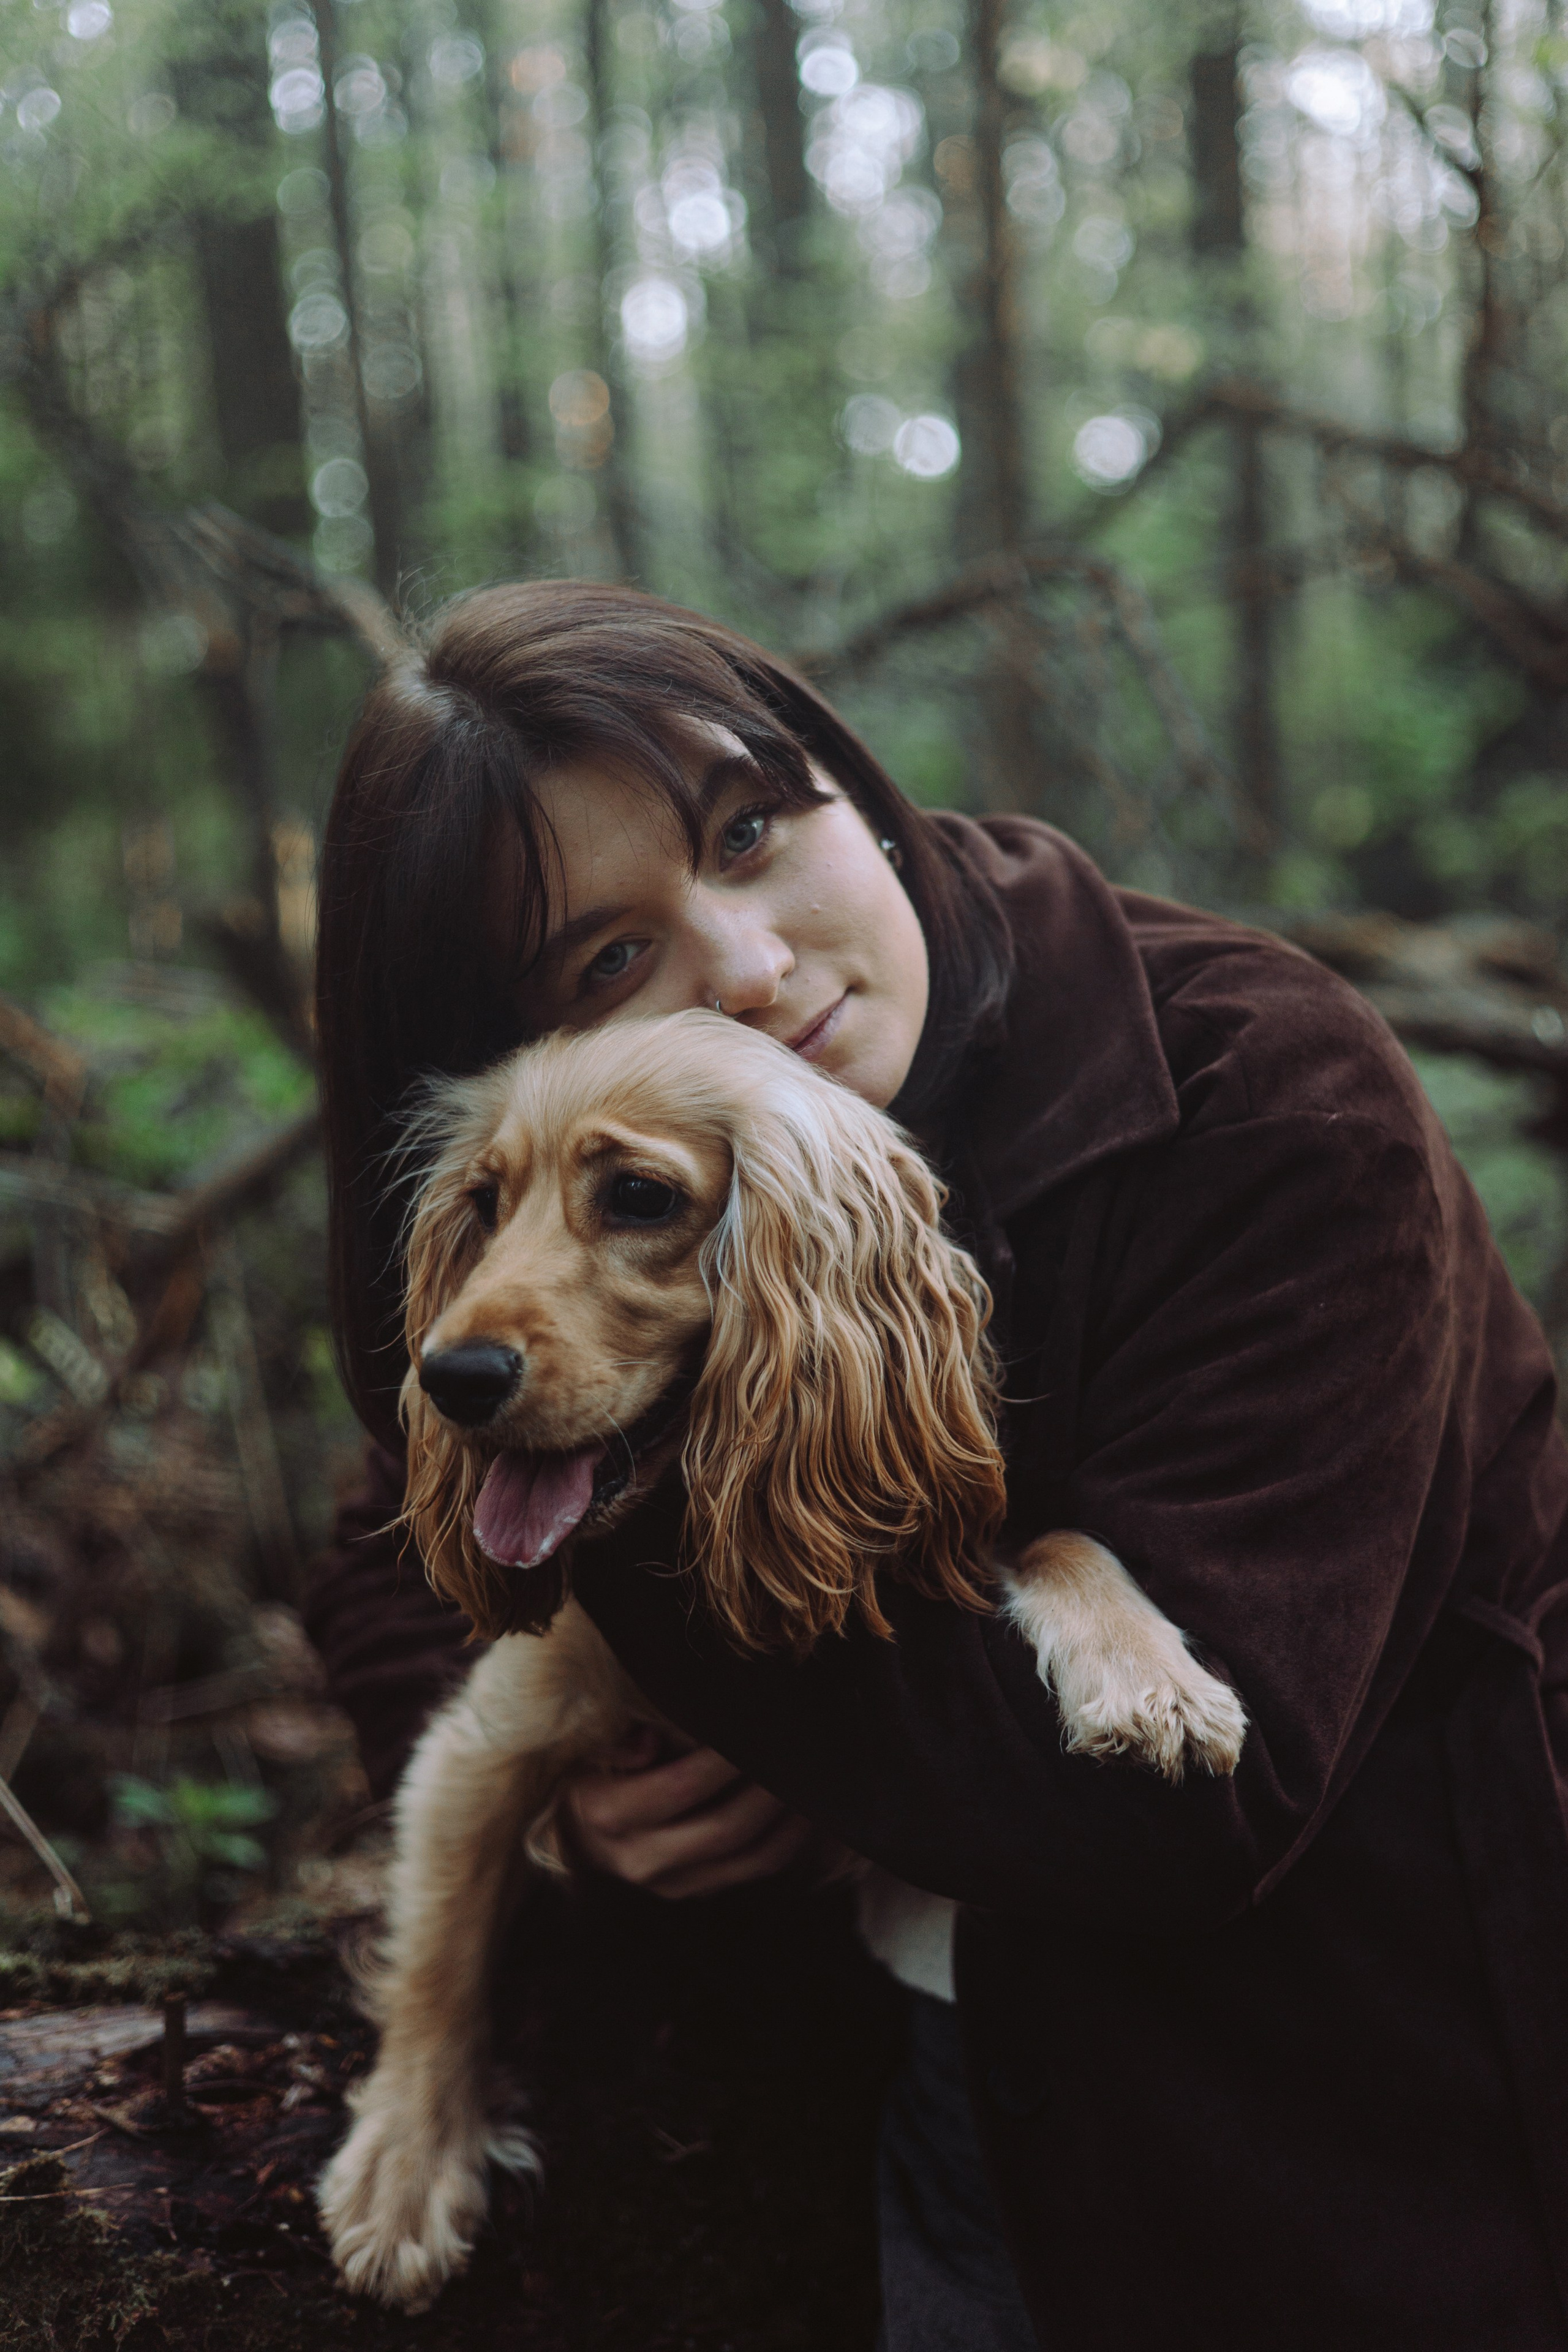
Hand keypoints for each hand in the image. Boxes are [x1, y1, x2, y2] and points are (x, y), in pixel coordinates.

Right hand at [562, 1723, 813, 1899]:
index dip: (723, 1760)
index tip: (754, 1724)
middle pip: (724, 1828)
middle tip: (794, 1750)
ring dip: (787, 1820)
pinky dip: (785, 1841)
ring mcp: (672, 1883)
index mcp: (610, 1815)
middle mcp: (641, 1858)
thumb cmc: (589, 1772)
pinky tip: (803, 1812)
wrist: (576, 1829)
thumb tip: (648, 1742)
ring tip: (807, 1780)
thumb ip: (614, 1740)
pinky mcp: (695, 1891)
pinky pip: (753, 1871)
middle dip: (767, 1788)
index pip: (680, 1787)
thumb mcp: (586, 1748)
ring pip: (748, 1858)